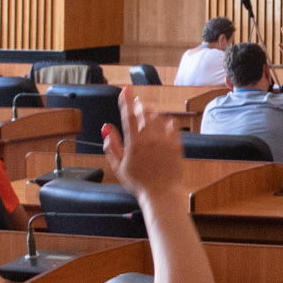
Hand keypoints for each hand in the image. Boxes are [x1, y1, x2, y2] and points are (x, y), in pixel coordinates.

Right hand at [102, 90, 184, 204]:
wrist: (161, 193)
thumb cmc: (138, 182)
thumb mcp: (118, 166)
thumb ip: (111, 145)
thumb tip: (106, 128)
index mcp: (134, 143)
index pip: (128, 114)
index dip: (125, 99)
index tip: (125, 89)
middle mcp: (150, 138)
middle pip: (144, 111)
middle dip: (138, 105)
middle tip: (135, 104)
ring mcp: (165, 140)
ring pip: (158, 116)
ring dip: (151, 112)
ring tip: (146, 116)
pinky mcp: (176, 144)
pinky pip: (172, 124)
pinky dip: (165, 120)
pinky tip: (161, 123)